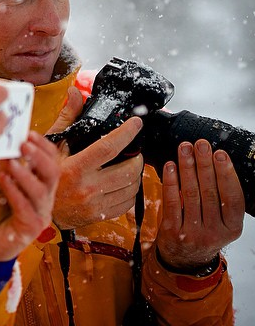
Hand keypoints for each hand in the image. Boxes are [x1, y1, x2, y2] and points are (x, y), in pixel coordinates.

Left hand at [0, 132, 59, 260]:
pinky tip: (4, 180)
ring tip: (10, 162)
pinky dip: (15, 192)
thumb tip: (8, 142)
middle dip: (39, 156)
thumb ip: (4, 166)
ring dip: (25, 173)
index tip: (28, 133)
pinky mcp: (29, 231)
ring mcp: (38, 215)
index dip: (43, 146)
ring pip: (41, 191)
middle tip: (24, 144)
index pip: (51, 161)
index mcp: (37, 183)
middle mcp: (42, 199)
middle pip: (53, 173)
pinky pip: (27, 209)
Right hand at [51, 91, 143, 228]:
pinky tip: (122, 182)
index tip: (136, 123)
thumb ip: (67, 118)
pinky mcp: (100, 215)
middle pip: (128, 169)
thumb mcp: (52, 144)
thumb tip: (75, 93)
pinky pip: (127, 203)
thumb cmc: (43, 172)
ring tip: (128, 164)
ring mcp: (95, 204)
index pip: (108, 147)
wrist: (36, 206)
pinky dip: (130, 190)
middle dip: (136, 156)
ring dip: (134, 173)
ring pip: (131, 187)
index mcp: (76, 167)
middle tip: (132, 149)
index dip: (126, 133)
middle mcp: (88, 187)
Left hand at [156, 139, 244, 269]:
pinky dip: (171, 181)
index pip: (233, 198)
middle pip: (210, 192)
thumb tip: (216, 160)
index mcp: (232, 228)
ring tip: (184, 148)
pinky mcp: (173, 231)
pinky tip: (170, 165)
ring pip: (191, 194)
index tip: (220, 153)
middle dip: (205, 164)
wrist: (184, 258)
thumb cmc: (204, 229)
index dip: (227, 174)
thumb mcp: (221, 221)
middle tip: (200, 144)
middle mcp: (215, 233)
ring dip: (187, 167)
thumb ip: (221, 198)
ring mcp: (193, 233)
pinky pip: (172, 201)